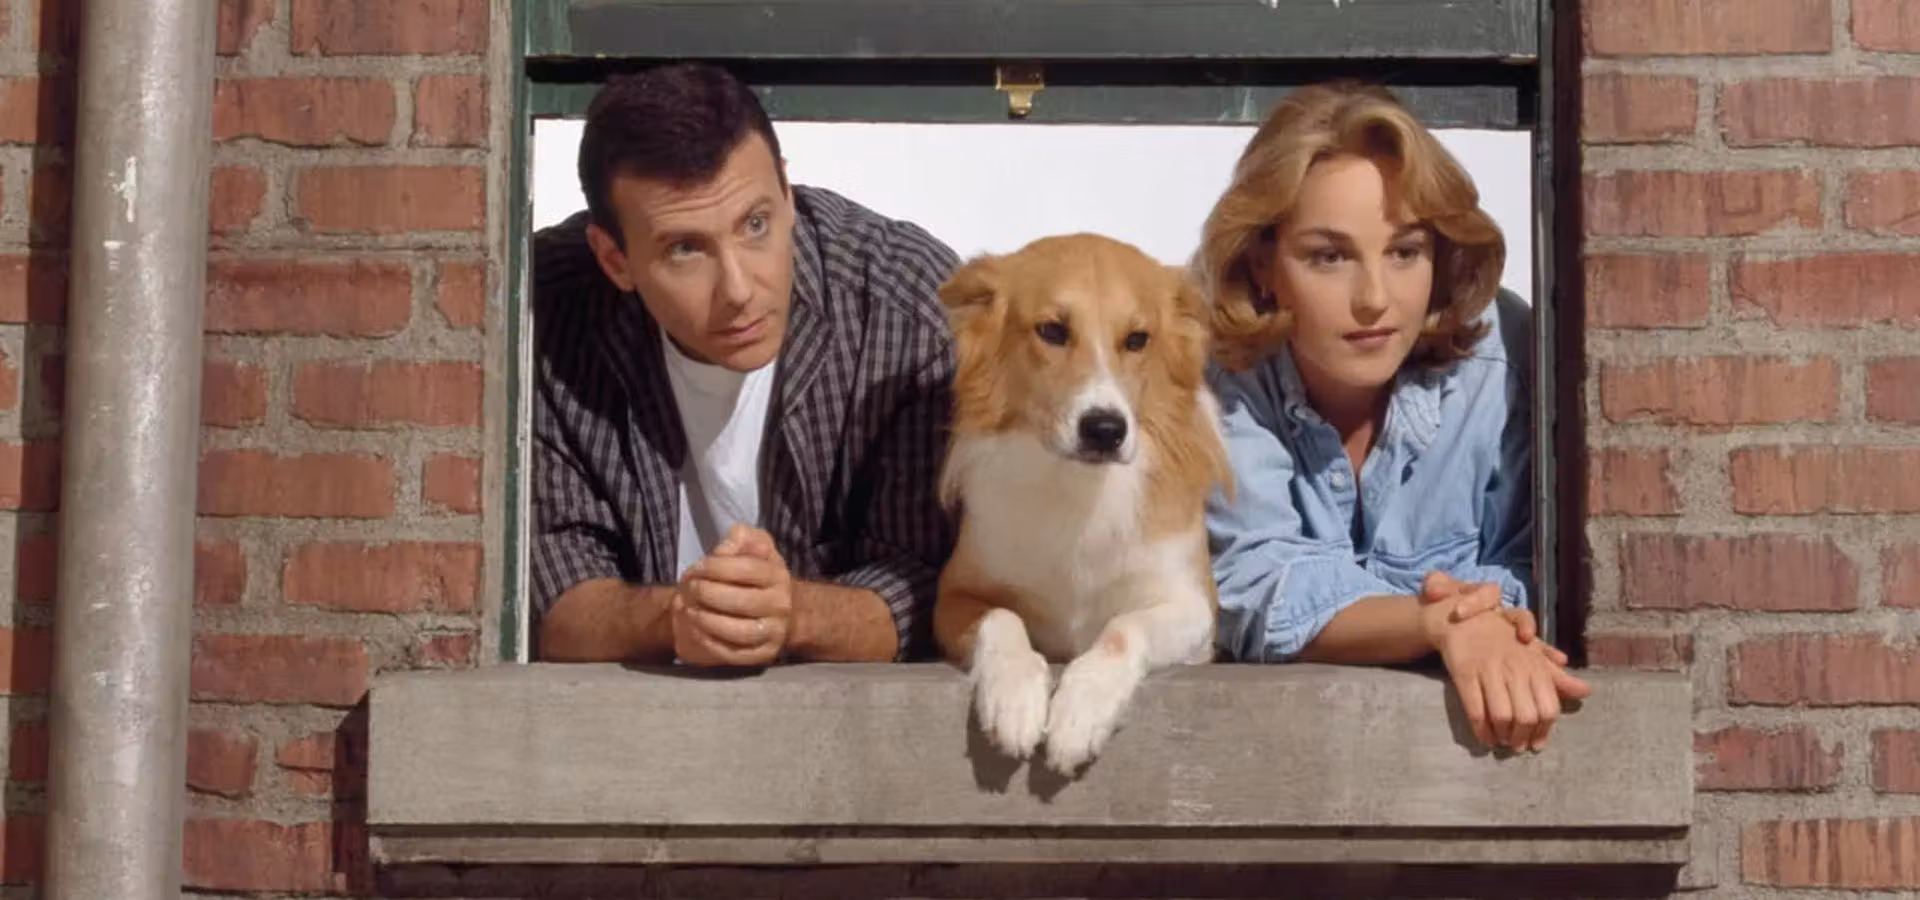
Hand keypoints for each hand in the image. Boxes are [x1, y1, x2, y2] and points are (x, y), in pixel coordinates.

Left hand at [673, 525, 792, 666]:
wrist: (778, 609)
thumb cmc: (757, 575)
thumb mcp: (754, 547)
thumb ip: (742, 538)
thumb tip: (729, 541)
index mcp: (778, 576)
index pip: (747, 569)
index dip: (716, 567)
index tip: (696, 568)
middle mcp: (781, 605)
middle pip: (741, 602)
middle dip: (708, 594)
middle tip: (689, 589)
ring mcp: (774, 633)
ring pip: (738, 632)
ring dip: (707, 621)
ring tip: (690, 610)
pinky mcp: (763, 655)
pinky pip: (734, 654)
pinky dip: (711, 643)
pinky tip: (696, 630)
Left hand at [1418, 571, 1563, 664]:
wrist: (1451, 620)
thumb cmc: (1449, 604)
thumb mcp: (1439, 592)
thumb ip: (1436, 584)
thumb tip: (1432, 585)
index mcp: (1485, 596)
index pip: (1486, 592)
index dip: (1476, 601)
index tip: (1458, 612)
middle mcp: (1505, 616)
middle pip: (1520, 618)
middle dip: (1524, 626)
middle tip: (1525, 636)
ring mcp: (1514, 636)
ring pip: (1534, 642)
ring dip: (1545, 650)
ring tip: (1558, 659)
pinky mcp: (1520, 656)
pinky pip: (1538, 663)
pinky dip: (1552, 671)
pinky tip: (1569, 678)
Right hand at [1433, 611, 1591, 751]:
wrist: (1465, 621)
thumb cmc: (1504, 638)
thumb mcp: (1534, 652)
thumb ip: (1557, 675)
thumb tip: (1586, 692)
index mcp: (1535, 664)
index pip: (1549, 707)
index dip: (1544, 730)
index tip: (1536, 742)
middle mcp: (1515, 667)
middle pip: (1527, 715)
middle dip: (1522, 737)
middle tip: (1517, 746)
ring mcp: (1489, 670)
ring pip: (1502, 715)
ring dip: (1503, 736)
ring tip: (1502, 742)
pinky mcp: (1465, 673)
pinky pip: (1475, 709)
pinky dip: (1481, 730)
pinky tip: (1484, 737)